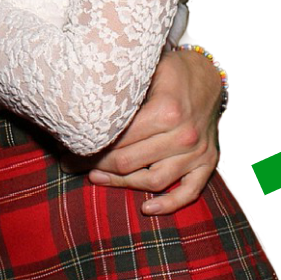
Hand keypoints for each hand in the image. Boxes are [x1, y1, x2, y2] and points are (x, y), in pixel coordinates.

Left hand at [82, 48, 221, 214]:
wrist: (211, 74)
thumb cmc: (170, 70)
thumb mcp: (145, 71)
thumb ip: (122, 92)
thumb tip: (83, 107)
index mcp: (166, 112)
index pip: (119, 138)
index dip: (91, 146)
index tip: (69, 151)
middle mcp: (183, 137)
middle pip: (130, 162)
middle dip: (97, 165)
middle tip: (73, 165)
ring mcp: (197, 153)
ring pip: (154, 181)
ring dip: (122, 184)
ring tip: (96, 178)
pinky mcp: (208, 163)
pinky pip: (190, 192)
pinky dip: (169, 204)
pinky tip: (147, 209)